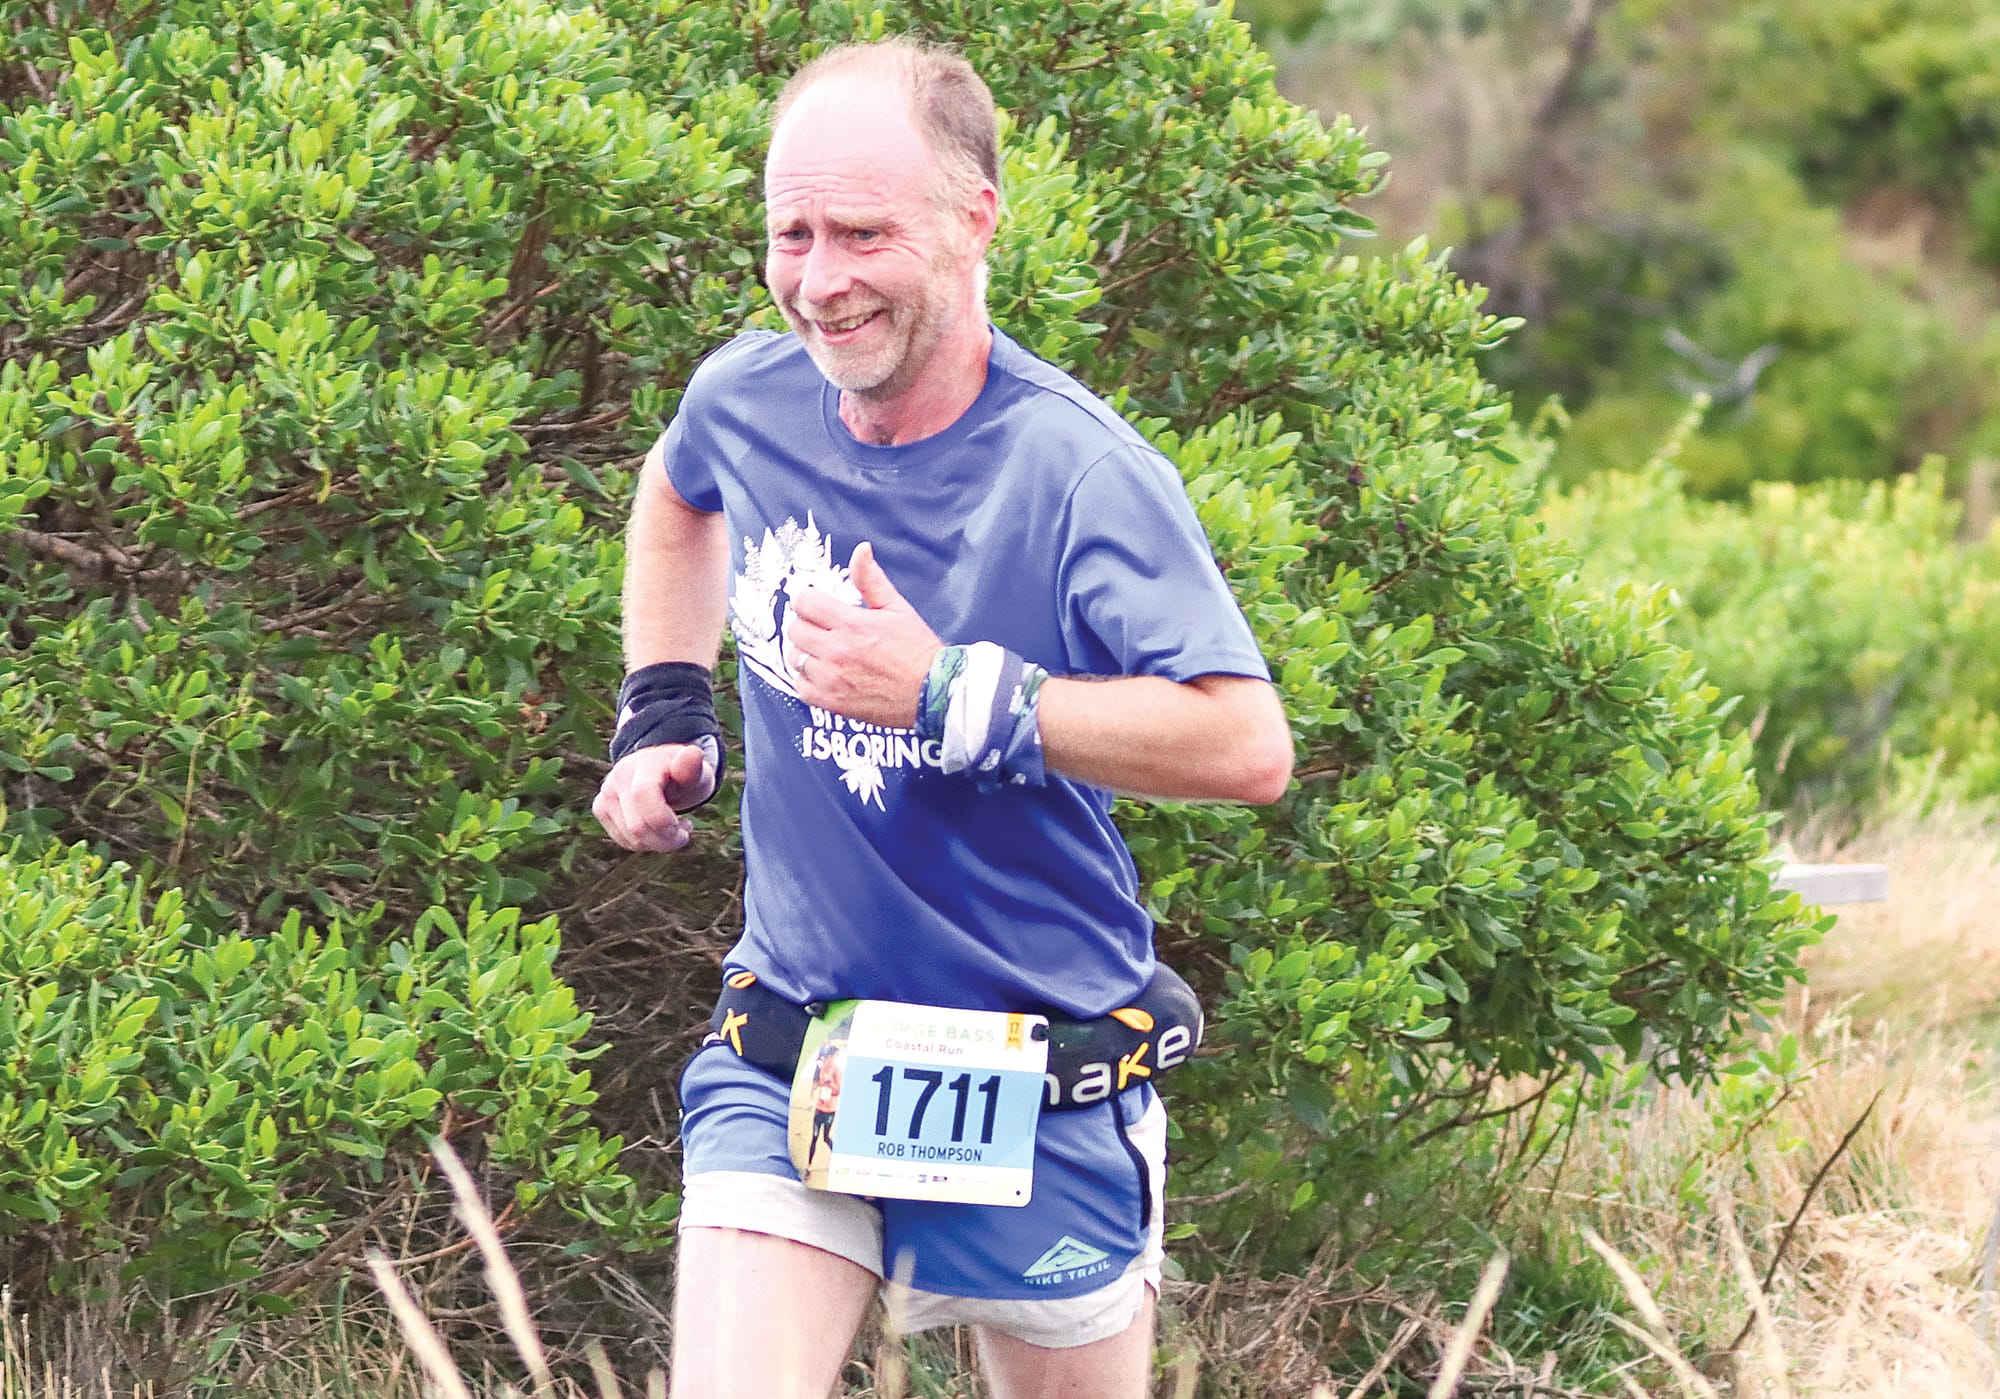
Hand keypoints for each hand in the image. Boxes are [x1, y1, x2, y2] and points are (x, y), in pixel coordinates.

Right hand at [593, 742, 715, 852]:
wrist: (664, 770)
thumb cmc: (685, 775)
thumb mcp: (697, 771)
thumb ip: (693, 767)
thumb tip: (693, 754)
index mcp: (644, 763)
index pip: (643, 796)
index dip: (665, 821)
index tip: (686, 827)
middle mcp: (619, 775)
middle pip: (638, 826)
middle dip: (667, 840)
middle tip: (685, 832)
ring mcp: (606, 792)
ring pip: (631, 838)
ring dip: (658, 843)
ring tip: (673, 828)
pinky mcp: (600, 808)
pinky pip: (623, 840)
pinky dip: (645, 843)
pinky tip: (656, 830)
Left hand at [784, 541, 941, 727]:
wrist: (932, 691)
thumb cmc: (917, 651)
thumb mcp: (897, 608)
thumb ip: (871, 579)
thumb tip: (861, 551)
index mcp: (852, 624)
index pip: (804, 602)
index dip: (809, 600)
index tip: (817, 606)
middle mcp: (837, 651)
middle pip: (795, 629)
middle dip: (807, 624)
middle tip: (823, 629)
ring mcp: (832, 678)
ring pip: (794, 657)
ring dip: (806, 652)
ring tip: (825, 652)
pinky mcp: (832, 702)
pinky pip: (800, 686)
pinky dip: (806, 679)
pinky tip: (824, 673)